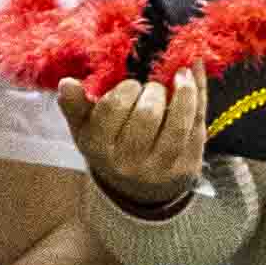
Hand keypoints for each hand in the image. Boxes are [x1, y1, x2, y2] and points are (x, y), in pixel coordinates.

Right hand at [65, 73, 209, 213]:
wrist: (138, 189)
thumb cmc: (109, 146)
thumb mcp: (85, 129)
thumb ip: (74, 106)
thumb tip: (67, 83)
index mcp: (100, 149)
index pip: (112, 110)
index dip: (124, 91)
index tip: (130, 85)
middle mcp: (130, 162)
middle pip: (146, 115)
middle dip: (153, 91)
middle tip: (153, 85)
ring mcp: (162, 167)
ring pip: (177, 123)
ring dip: (183, 93)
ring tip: (180, 76)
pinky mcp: (187, 165)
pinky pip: (196, 126)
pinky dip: (198, 99)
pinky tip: (193, 80)